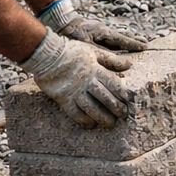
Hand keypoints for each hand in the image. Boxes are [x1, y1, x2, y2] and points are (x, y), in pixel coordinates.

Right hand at [19, 30, 134, 128]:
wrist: (47, 55)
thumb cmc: (72, 51)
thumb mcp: (94, 51)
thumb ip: (111, 59)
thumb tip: (129, 64)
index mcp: (95, 69)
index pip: (113, 84)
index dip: (122, 94)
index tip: (128, 102)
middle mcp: (87, 82)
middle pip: (104, 97)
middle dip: (115, 108)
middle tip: (122, 115)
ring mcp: (74, 91)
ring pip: (91, 107)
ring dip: (102, 117)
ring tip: (110, 123)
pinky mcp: (63, 98)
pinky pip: (74, 112)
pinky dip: (83, 119)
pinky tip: (90, 124)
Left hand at [38, 0, 145, 52]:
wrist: (60, 21)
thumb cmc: (72, 34)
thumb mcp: (86, 45)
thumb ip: (101, 52)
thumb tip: (116, 59)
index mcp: (104, 33)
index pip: (123, 39)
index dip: (134, 44)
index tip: (145, 46)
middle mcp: (105, 30)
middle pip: (123, 35)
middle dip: (135, 39)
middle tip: (146, 43)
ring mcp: (100, 30)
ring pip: (118, 34)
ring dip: (129, 38)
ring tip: (139, 40)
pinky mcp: (95, 31)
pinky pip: (112, 35)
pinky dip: (120, 38)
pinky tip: (120, 40)